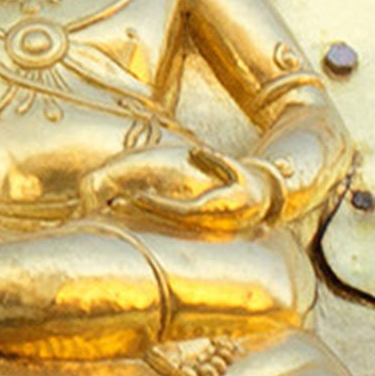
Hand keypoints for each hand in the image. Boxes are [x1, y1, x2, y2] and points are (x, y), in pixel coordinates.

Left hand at [78, 141, 265, 224]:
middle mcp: (200, 222)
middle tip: (111, 203)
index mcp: (209, 211)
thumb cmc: (247, 183)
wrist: (263, 204)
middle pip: (163, 219)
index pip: (176, 210)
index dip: (155, 205)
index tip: (134, 196)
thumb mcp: (237, 170)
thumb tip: (195, 151)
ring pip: (162, 223)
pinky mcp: (192, 223)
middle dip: (139, 212)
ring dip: (138, 216)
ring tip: (111, 205)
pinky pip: (166, 220)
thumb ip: (216, 161)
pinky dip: (147, 215)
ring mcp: (196, 225)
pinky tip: (128, 206)